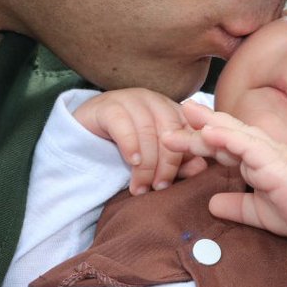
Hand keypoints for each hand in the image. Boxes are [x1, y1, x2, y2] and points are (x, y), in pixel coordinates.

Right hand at [73, 89, 205, 194]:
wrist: (85, 133)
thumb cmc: (126, 147)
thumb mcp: (155, 158)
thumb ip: (178, 163)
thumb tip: (201, 168)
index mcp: (172, 110)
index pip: (190, 130)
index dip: (190, 155)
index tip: (185, 180)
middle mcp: (154, 100)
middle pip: (171, 130)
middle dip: (168, 163)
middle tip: (160, 187)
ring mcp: (130, 99)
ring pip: (148, 130)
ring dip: (146, 163)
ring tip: (141, 187)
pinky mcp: (108, 106)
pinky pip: (123, 123)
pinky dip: (130, 144)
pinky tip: (132, 161)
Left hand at [164, 107, 286, 241]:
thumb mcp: (258, 211)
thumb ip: (236, 205)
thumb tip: (211, 204)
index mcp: (257, 159)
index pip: (224, 144)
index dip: (200, 138)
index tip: (176, 135)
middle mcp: (262, 150)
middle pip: (225, 132)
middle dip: (199, 123)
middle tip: (174, 112)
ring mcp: (270, 153)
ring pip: (234, 132)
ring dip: (209, 122)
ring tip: (187, 112)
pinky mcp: (277, 162)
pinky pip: (248, 146)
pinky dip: (228, 137)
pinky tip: (210, 132)